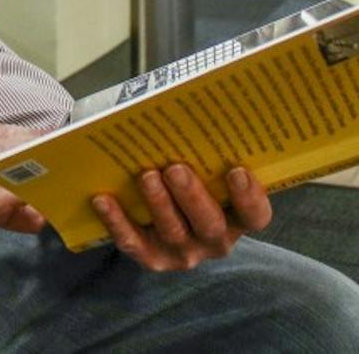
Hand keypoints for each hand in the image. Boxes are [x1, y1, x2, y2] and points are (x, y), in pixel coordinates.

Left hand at [92, 164, 272, 271]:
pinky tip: (102, 199)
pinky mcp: (152, 258)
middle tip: (176, 168)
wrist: (161, 218)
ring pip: (172, 232)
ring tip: (146, 176)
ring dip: (158, 204)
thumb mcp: (205, 167)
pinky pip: (133, 242)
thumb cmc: (190, 177)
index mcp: (237, 217)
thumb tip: (193, 100)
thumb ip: (207, 149)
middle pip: (209, 224)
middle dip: (193, 196)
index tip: (237, 170)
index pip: (255, 215)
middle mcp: (214, 239)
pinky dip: (116, 222)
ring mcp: (183, 252)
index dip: (250, 197)